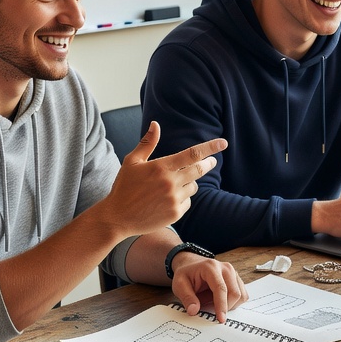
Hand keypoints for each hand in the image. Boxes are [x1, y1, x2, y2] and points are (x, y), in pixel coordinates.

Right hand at [107, 122, 224, 236]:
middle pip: (199, 169)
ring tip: (172, 186)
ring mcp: (174, 199)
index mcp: (161, 167)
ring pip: (193, 186)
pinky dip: (182, 198)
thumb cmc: (124, 186)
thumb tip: (156, 124)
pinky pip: (187, 202)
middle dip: (208, 164)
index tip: (223, 143)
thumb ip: (147, 143)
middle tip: (212, 161)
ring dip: (189, 183)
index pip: (192, 154)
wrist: (117, 218)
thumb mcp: (132, 162)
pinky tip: (166, 200)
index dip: (210, 147)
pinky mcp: (175, 214)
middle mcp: (170, 183)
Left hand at [170, 254, 247, 322]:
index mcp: (211, 267)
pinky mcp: (237, 279)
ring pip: (241, 295)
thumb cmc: (186, 274)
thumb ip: (187, 298)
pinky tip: (223, 301)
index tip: (220, 319)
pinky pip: (242, 295)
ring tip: (216, 303)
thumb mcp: (179, 285)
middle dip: (226, 307)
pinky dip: (235, 302)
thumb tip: (194, 311)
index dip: (221, 305)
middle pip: (234, 293)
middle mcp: (226, 268)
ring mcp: (233, 273)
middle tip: (213, 312)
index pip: (221, 288)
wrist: (192, 264)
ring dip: (231, 305)